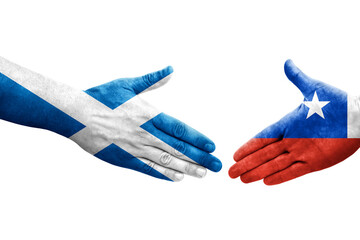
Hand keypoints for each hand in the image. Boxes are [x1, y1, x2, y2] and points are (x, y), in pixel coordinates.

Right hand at [71, 66, 221, 180]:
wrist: (74, 114)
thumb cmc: (101, 97)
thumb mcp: (128, 85)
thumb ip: (152, 81)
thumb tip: (170, 70)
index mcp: (148, 115)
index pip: (179, 129)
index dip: (197, 139)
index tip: (212, 146)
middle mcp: (145, 133)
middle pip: (178, 148)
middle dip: (199, 157)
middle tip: (216, 165)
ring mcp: (135, 147)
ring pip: (166, 160)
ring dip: (186, 168)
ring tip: (203, 174)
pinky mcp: (123, 158)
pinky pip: (147, 168)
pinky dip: (163, 174)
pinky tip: (177, 178)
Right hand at [229, 60, 359, 184]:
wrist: (359, 118)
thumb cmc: (338, 103)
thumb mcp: (313, 88)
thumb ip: (298, 78)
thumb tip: (287, 62)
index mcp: (289, 124)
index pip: (263, 137)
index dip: (248, 146)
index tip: (235, 154)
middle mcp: (292, 140)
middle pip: (264, 154)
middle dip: (246, 163)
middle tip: (230, 173)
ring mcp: (302, 153)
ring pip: (274, 164)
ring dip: (258, 172)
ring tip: (242, 179)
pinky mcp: (315, 163)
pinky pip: (293, 172)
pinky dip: (279, 177)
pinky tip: (266, 182)